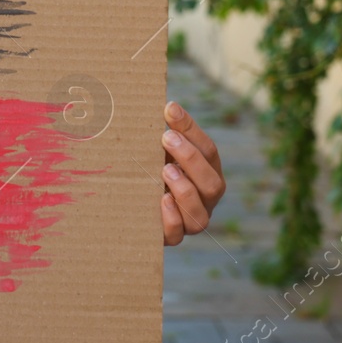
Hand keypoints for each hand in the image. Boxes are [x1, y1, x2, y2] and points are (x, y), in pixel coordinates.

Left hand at [161, 99, 223, 244]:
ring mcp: (191, 221)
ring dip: (184, 189)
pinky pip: (178, 234)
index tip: (170, 110)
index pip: (209, 151)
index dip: (192, 130)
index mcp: (207, 173)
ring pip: (200, 212)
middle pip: (212, 183)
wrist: (128, 206)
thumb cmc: (149, 169)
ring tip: (165, 169)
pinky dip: (171, 218)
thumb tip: (166, 104)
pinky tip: (162, 199)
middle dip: (191, 159)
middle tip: (166, 138)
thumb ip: (165, 133)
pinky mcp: (171, 237)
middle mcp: (205, 199)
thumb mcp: (158, 150)